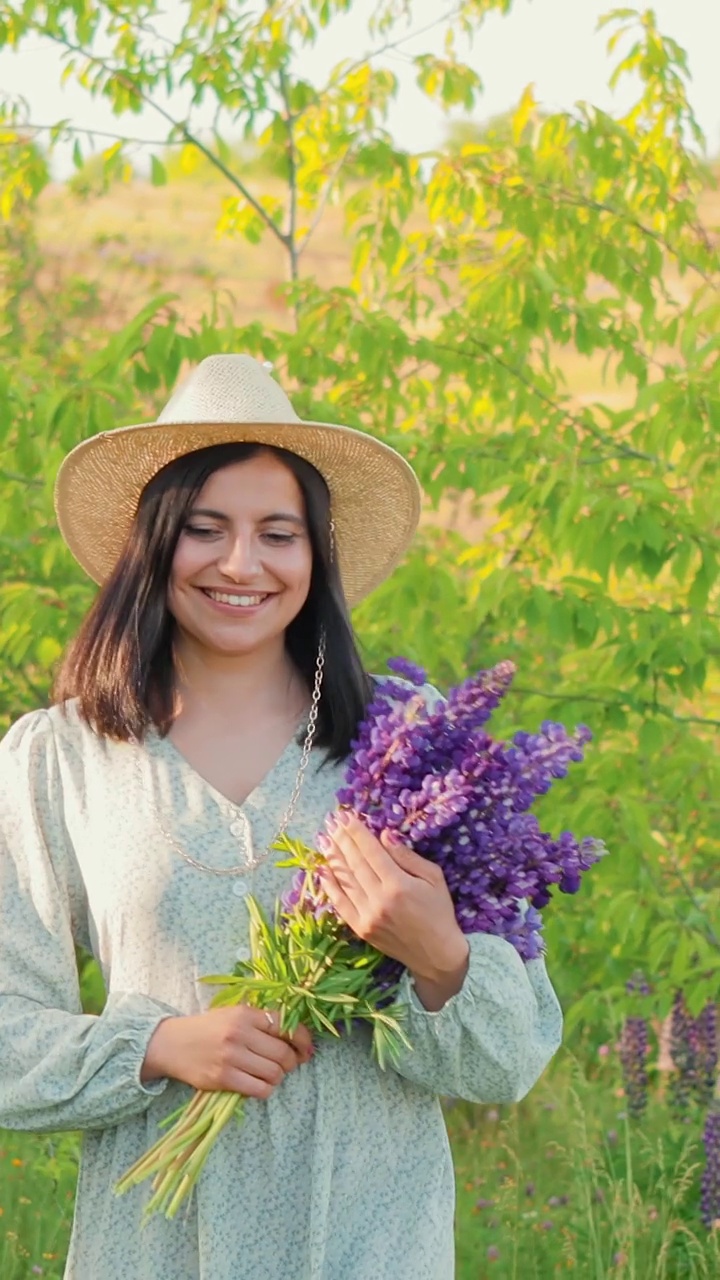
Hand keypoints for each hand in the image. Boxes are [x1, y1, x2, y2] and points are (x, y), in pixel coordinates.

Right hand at [141, 1006, 313, 1097]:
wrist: (171, 1043)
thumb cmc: (208, 1028)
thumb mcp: (234, 1014)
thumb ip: (262, 1021)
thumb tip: (297, 1038)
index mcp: (245, 1014)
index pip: (286, 1025)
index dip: (303, 1040)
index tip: (307, 1050)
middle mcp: (239, 1034)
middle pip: (283, 1054)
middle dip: (292, 1062)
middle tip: (288, 1065)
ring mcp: (231, 1057)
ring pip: (273, 1073)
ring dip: (278, 1077)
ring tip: (270, 1074)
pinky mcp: (222, 1079)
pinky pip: (258, 1089)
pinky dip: (265, 1089)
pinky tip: (258, 1084)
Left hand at [318, 811, 468, 991]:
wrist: (436, 955)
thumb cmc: (439, 912)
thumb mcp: (433, 878)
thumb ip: (407, 856)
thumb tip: (384, 835)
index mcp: (399, 885)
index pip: (371, 852)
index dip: (357, 832)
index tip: (346, 815)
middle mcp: (379, 900)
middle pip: (355, 863)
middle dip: (342, 839)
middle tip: (331, 821)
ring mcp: (367, 916)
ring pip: (345, 880)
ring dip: (333, 857)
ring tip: (324, 838)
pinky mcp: (361, 929)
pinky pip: (340, 903)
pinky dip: (330, 886)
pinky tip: (323, 870)